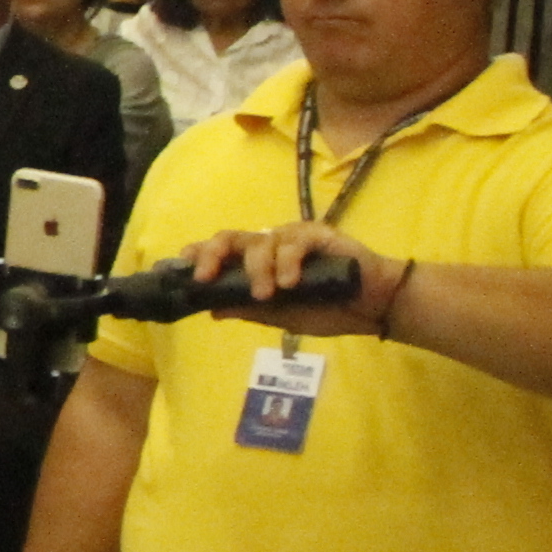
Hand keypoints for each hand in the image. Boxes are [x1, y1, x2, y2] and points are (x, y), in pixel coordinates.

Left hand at [176, 220, 400, 335]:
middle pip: (230, 238)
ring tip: (266, 295)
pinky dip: (287, 263)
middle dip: (212, 255)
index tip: (178, 268)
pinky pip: (293, 243)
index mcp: (258, 262)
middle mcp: (270, 245)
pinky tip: (290, 283)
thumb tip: (212, 310)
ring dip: (257, 271)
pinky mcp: (319, 234)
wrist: (373, 307)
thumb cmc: (328, 309)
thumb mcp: (282, 317)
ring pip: (260, 242)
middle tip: (206, 277)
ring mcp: (293, 237)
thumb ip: (250, 310)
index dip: (198, 256)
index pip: (221, 252)